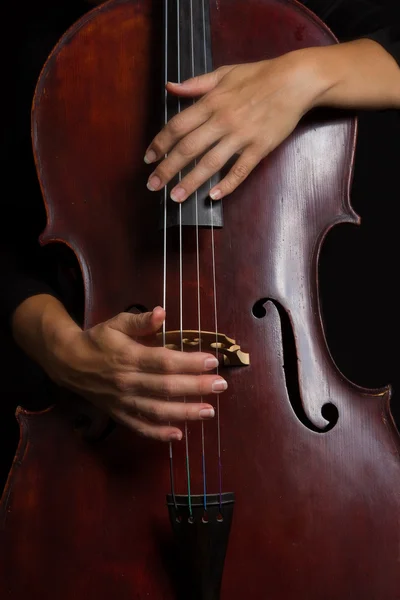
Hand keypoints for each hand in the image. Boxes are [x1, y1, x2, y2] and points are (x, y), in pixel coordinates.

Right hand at [48, 307, 225, 441]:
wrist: (69, 362)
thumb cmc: (98, 340)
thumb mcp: (116, 323)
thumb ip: (140, 321)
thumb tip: (163, 312)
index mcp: (129, 356)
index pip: (165, 361)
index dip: (190, 363)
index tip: (212, 361)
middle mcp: (128, 381)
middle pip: (166, 387)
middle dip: (196, 387)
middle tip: (221, 386)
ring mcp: (123, 401)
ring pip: (157, 410)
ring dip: (184, 413)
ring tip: (209, 411)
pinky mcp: (119, 414)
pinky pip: (139, 427)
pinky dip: (158, 434)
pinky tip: (178, 436)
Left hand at [145, 51, 324, 201]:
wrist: (295, 81)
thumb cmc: (259, 76)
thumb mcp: (224, 74)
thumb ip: (196, 84)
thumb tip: (170, 87)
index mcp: (211, 102)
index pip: (177, 126)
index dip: (160, 144)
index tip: (148, 159)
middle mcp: (222, 121)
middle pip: (188, 148)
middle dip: (167, 168)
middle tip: (152, 185)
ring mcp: (241, 136)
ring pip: (210, 163)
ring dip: (190, 182)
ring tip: (175, 197)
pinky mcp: (259, 148)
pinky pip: (240, 170)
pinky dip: (226, 184)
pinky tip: (213, 196)